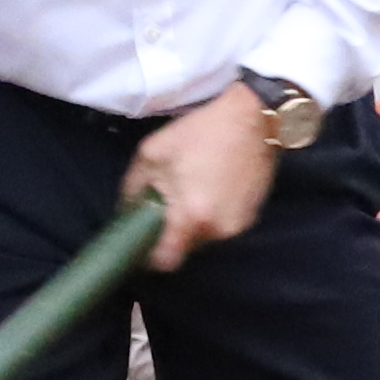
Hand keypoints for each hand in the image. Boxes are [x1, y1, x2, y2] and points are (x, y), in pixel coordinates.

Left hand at [121, 87, 277, 269]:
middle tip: (165, 204)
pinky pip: (221, 226)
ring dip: (192, 222)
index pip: (165, 262)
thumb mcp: (152, 153)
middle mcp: (217, 230)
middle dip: (172, 232)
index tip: (143, 241)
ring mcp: (238, 226)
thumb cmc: (199, 133)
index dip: (150, 256)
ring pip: (203, 237)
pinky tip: (211, 187)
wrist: (252, 118)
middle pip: (185, 249)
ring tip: (191, 190)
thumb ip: (133, 189)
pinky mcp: (252, 217)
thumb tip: (127, 212)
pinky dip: (211, 214)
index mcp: (191, 216)